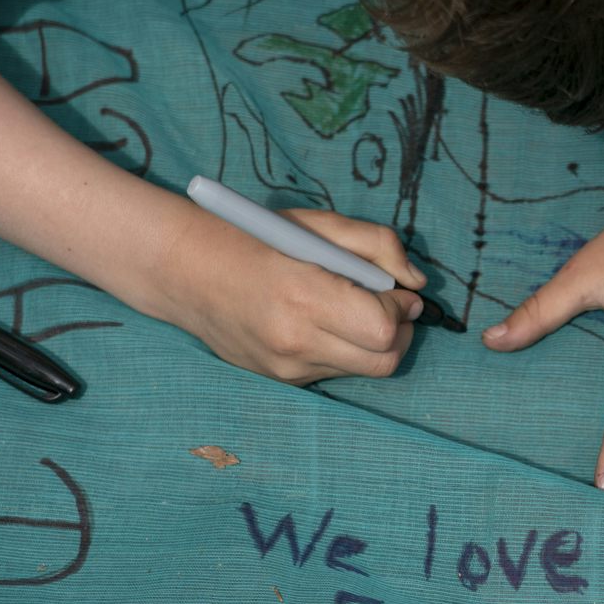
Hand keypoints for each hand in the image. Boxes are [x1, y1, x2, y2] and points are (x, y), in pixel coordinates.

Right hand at [155, 208, 423, 383]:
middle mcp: (296, 342)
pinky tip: (322, 323)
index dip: (400, 309)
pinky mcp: (283, 380)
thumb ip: (377, 245)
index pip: (382, 328)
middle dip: (399, 333)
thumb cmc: (257, 239)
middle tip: (391, 306)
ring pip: (363, 370)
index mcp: (305, 297)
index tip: (397, 290)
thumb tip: (416, 283)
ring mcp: (288, 368)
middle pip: (384, 361)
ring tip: (352, 309)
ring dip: (373, 343)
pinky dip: (344, 350)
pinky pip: (335, 371)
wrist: (186, 273)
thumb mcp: (317, 224)